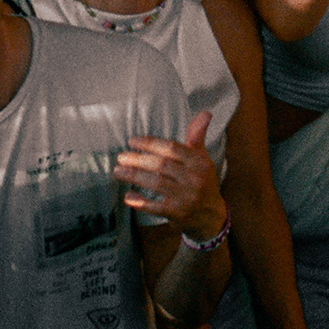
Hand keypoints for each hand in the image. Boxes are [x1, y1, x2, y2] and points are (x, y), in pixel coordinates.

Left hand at [115, 108, 224, 240]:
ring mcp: (186, 197)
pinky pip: (155, 206)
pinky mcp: (178, 213)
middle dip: (138, 160)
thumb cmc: (202, 182)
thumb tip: (205, 113)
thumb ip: (197, 137)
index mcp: (199, 161)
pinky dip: (140, 201)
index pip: (172, 148)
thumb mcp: (202, 159)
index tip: (132, 141)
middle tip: (120, 157)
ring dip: (134, 177)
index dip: (150, 143)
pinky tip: (128, 196)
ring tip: (117, 172)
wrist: (210, 216)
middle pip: (161, 165)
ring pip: (156, 183)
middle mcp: (194, 178)